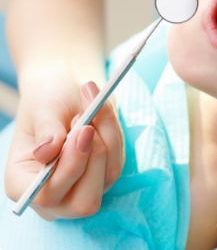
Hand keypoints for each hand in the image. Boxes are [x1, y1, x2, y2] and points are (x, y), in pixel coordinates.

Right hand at [5, 81, 124, 220]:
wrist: (66, 88)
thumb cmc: (48, 99)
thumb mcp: (42, 107)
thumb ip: (46, 130)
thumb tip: (47, 153)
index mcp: (23, 183)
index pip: (47, 196)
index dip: (69, 168)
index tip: (83, 130)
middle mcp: (54, 194)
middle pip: (84, 202)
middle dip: (94, 157)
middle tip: (89, 120)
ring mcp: (83, 186)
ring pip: (108, 175)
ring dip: (107, 135)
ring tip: (92, 104)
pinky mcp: (105, 172)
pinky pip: (119, 158)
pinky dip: (114, 131)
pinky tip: (101, 111)